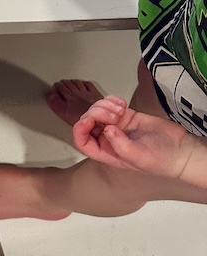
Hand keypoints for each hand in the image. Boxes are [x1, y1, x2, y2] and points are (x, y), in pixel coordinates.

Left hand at [73, 95, 192, 178]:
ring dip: (105, 105)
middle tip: (115, 115)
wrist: (180, 148)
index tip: (89, 120)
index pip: (82, 142)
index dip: (80, 130)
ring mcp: (115, 125)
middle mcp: (108, 139)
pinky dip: (112, 100)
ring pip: (97, 109)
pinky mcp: (124, 115)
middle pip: (88, 122)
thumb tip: (106, 130)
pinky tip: (123, 104)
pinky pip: (109, 103)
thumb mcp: (140, 157)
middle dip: (96, 113)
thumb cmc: (162, 160)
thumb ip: (120, 146)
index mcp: (107, 153)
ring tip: (121, 110)